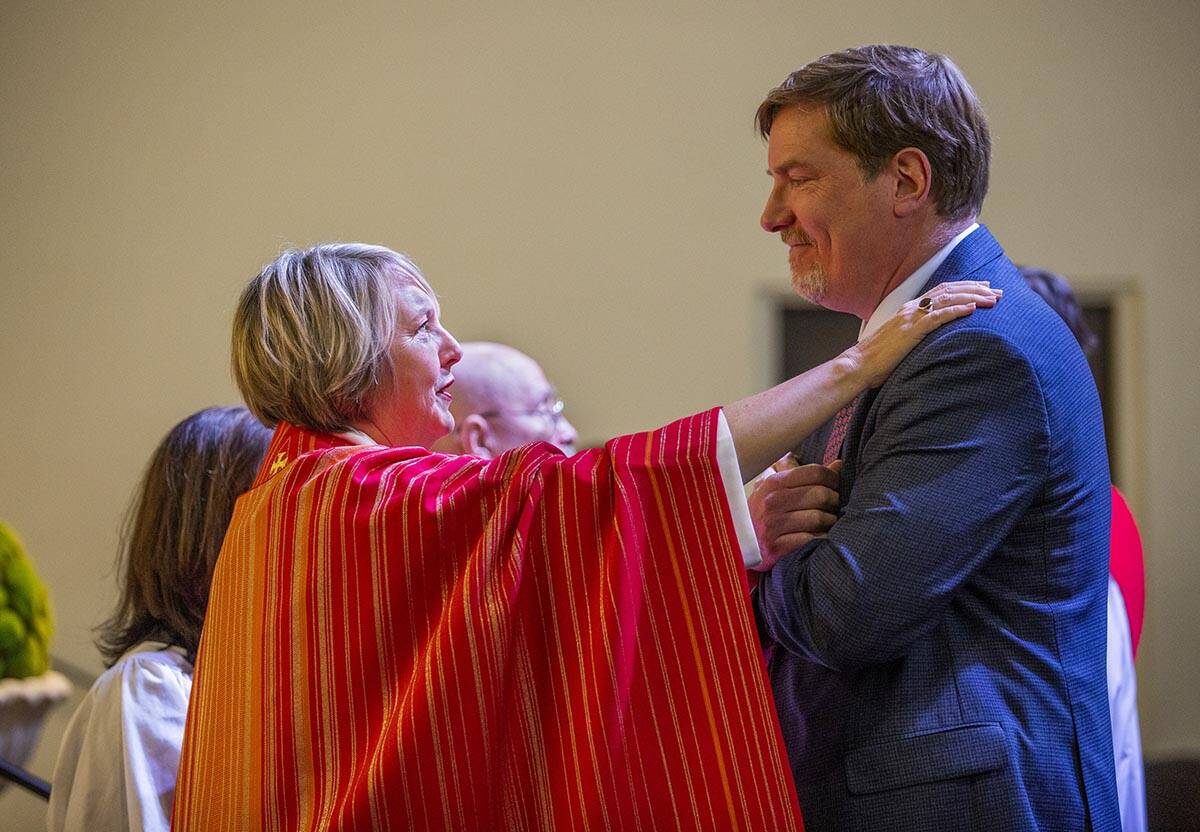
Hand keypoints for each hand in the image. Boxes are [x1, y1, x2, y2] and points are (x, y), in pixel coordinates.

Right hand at [748, 457, 841, 570]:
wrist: (739, 544)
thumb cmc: (765, 513)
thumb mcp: (778, 489)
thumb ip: (806, 475)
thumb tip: (839, 465)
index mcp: (773, 483)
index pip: (815, 472)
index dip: (832, 478)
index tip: (835, 486)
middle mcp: (771, 502)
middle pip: (821, 494)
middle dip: (834, 502)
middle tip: (833, 507)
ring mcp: (772, 525)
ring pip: (819, 518)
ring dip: (830, 522)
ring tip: (827, 523)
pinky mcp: (775, 548)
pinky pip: (811, 540)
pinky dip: (821, 539)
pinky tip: (819, 538)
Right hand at [848, 281, 1000, 387]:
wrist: (858, 365)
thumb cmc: (876, 360)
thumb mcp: (898, 344)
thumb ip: (913, 337)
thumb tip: (927, 344)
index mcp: (908, 310)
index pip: (940, 292)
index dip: (963, 287)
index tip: (982, 287)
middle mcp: (910, 309)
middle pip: (948, 291)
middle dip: (975, 289)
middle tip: (997, 291)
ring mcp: (911, 318)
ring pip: (947, 299)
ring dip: (972, 297)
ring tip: (992, 298)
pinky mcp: (912, 331)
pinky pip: (938, 317)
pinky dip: (957, 311)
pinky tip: (973, 309)